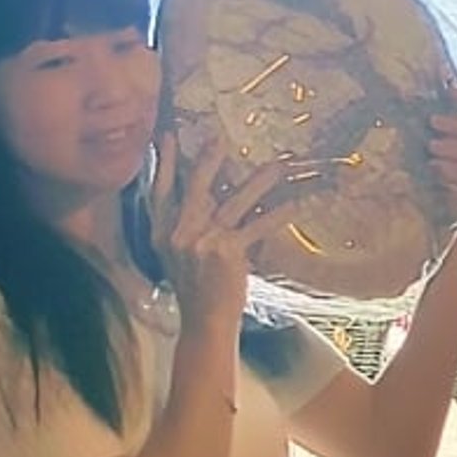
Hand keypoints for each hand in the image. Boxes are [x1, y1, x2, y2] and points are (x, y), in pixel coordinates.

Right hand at [147, 133, 308, 326]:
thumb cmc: (194, 287)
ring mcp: (204, 240)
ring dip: (259, 180)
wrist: (203, 320)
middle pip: (196, 186)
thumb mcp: (174, 254)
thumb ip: (183, 225)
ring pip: (235, 201)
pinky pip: (258, 226)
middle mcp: (180, 232)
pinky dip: (278, 214)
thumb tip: (201, 196)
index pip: (160, 190)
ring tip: (277, 165)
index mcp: (163, 231)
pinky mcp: (228, 252)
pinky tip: (296, 204)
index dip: (163, 162)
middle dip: (208, 160)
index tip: (165, 136)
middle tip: (219, 138)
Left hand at [429, 86, 456, 227]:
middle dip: (455, 125)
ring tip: (431, 150)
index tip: (449, 91)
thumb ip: (442, 138)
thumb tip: (423, 115)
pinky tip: (437, 170)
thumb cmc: (440, 188)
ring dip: (453, 148)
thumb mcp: (442, 157)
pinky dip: (455, 170)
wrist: (450, 227)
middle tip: (432, 124)